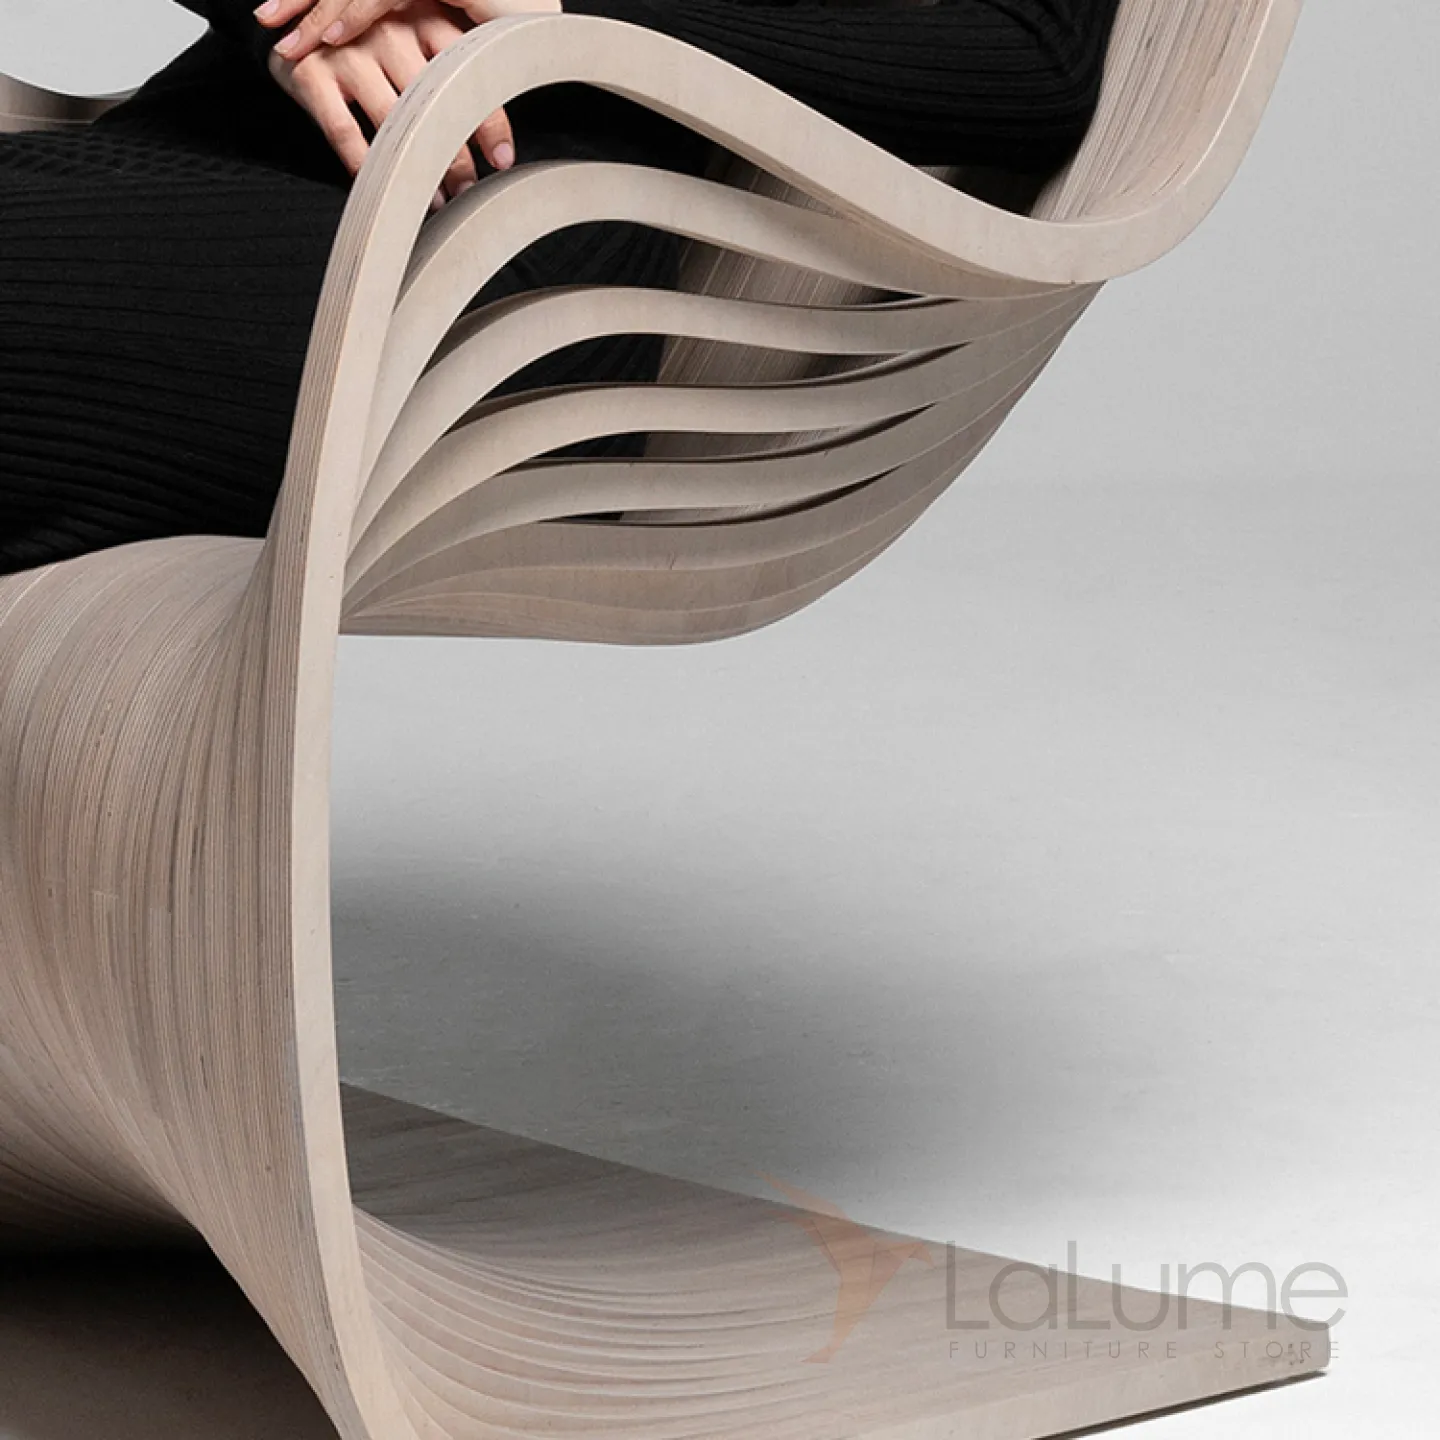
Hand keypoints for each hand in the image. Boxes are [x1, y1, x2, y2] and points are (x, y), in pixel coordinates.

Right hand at [264, 0, 515, 207]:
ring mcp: (347, 50)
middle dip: (454, 154)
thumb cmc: (369, 39)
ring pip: (392, 120)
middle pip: (433, 101)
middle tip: (468, 189)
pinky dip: (364, 164)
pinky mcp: (309, 72)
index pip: (468, 71)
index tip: (502, 160)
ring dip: (415, 167)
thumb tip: (496, 137)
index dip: (488, 120)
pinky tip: (383, 186)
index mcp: (422, 15)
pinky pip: (343, 130)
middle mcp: (387, 28)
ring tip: (433, 198)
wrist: (295, 22)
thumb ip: (451, 68)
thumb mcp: (415, 37)